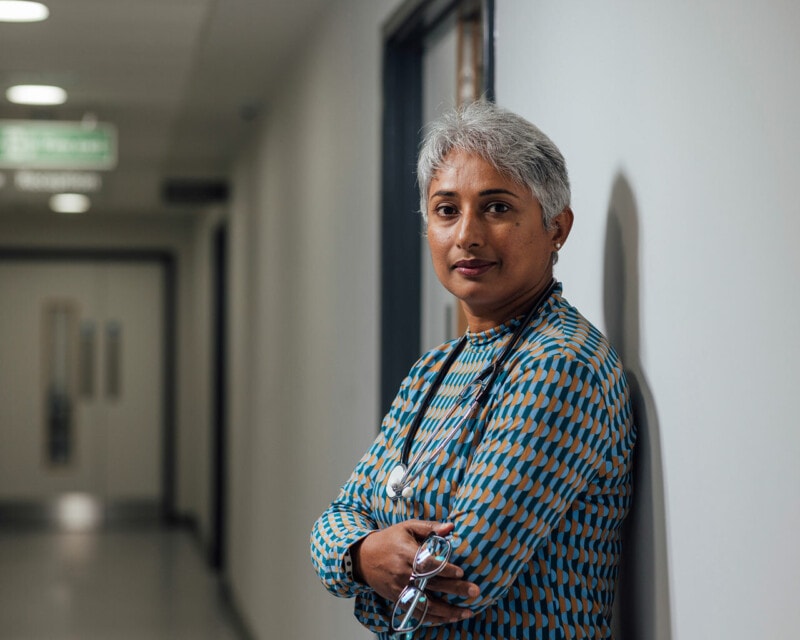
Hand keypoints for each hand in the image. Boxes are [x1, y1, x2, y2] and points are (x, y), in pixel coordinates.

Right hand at [352, 520, 479, 625]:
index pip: (428, 563)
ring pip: (426, 604)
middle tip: (475, 592)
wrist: (363, 557)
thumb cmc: (389, 539)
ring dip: (447, 610)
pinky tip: (447, 619)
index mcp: (407, 553)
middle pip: (432, 584)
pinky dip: (432, 618)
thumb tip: (451, 527)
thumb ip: (429, 527)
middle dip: (454, 589)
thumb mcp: (407, 527)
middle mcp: (403, 573)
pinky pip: (416, 612)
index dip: (445, 569)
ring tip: (466, 612)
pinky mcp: (397, 599)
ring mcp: (400, 589)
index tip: (461, 572)